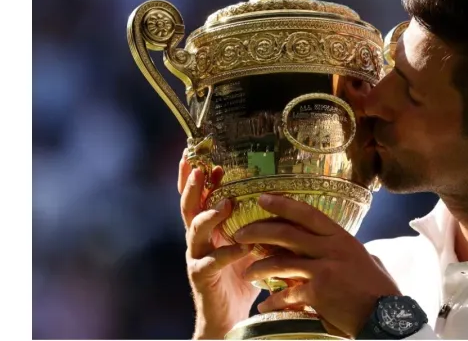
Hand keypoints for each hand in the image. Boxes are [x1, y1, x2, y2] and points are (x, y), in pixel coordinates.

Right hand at [177, 152, 261, 338]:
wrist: (229, 315)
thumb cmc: (240, 275)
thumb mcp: (247, 242)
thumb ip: (252, 222)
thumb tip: (274, 196)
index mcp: (207, 228)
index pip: (198, 197)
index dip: (196, 178)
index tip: (204, 157)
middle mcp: (197, 239)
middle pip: (189, 207)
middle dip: (193, 187)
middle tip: (201, 170)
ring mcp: (196, 257)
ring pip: (195, 230)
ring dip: (210, 215)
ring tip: (226, 203)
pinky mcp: (202, 277)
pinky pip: (212, 261)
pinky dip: (228, 252)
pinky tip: (242, 247)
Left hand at [233, 194, 401, 337]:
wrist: (385, 316)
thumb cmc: (377, 288)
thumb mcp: (362, 257)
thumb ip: (340, 248)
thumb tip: (326, 243)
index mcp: (341, 237)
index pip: (307, 213)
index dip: (283, 204)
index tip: (262, 198)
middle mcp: (331, 249)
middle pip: (286, 233)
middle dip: (258, 231)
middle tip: (240, 234)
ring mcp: (324, 270)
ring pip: (281, 263)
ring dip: (259, 267)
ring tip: (247, 272)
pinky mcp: (318, 293)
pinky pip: (287, 294)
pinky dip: (273, 302)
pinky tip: (264, 307)